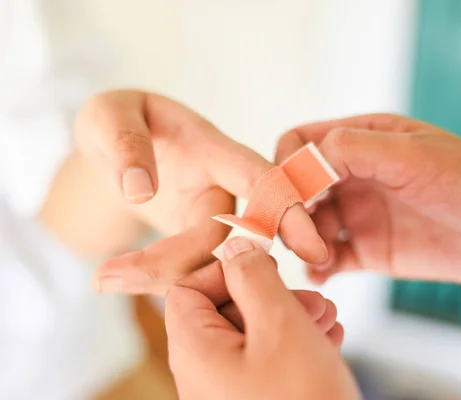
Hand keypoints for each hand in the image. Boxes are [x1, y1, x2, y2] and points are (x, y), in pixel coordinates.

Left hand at [75, 90, 325, 294]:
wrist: (116, 148)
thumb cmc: (116, 122)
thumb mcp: (106, 116)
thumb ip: (124, 143)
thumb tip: (141, 190)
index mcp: (213, 150)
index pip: (262, 179)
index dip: (289, 211)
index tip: (313, 251)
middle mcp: (222, 188)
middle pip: (234, 240)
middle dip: (184, 267)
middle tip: (105, 276)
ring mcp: (210, 219)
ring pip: (212, 264)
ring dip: (163, 279)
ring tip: (102, 276)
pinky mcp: (194, 243)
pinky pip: (191, 272)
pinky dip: (160, 283)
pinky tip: (116, 277)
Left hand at [165, 237, 359, 399]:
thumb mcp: (280, 324)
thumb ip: (253, 278)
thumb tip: (234, 248)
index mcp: (194, 350)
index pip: (188, 288)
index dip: (226, 270)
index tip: (266, 265)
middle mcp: (203, 373)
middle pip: (224, 310)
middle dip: (270, 295)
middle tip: (312, 297)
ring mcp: (228, 391)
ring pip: (252, 335)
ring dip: (290, 317)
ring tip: (328, 317)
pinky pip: (267, 362)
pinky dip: (294, 344)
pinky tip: (328, 339)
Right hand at [276, 114, 460, 284]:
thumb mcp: (412, 154)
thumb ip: (354, 149)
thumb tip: (299, 161)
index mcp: (361, 139)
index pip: (300, 143)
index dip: (287, 165)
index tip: (292, 193)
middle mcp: (353, 175)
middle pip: (297, 187)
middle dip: (290, 209)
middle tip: (300, 235)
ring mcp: (359, 213)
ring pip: (307, 225)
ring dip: (302, 241)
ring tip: (318, 258)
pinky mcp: (369, 250)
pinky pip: (329, 259)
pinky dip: (317, 267)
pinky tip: (322, 276)